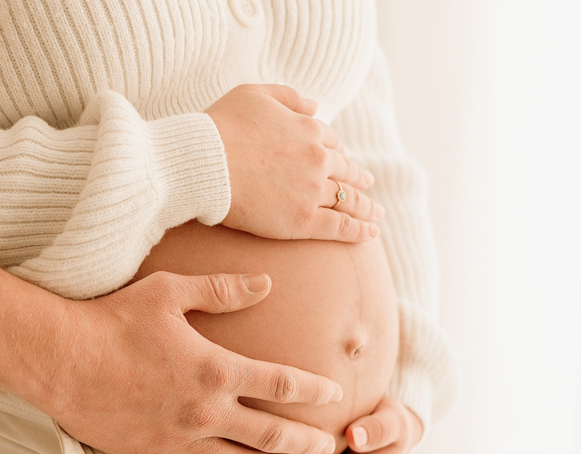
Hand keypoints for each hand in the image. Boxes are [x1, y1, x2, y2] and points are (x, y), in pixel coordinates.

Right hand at [45, 271, 344, 453]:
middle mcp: (205, 411)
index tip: (334, 394)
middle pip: (271, 435)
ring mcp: (178, 439)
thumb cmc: (112, 319)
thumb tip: (266, 283)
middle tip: (327, 448)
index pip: (281, 384)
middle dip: (305, 443)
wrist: (58, 358)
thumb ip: (223, 289)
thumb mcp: (170, 292)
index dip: (313, 391)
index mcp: (216, 369)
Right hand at [206, 84, 382, 242]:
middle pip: (345, 171)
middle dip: (358, 178)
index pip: (331, 142)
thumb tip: (315, 106)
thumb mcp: (255, 93)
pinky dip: (358, 230)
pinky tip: (370, 234)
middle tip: (368, 185)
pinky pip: (339, 227)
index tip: (342, 160)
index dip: (338, 152)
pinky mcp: (302, 221)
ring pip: (347, 200)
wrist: (205, 162)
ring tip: (375, 213)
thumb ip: (289, 97)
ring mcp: (312, 192)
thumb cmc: (221, 126)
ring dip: (364, 207)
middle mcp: (317, 160)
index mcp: (309, 130)